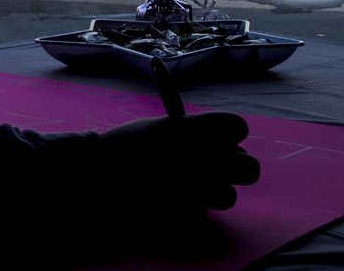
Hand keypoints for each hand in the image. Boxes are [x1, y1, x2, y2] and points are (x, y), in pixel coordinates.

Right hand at [102, 112, 259, 215]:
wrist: (94, 176)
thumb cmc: (124, 146)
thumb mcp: (159, 127)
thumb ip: (194, 133)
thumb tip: (227, 145)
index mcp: (194, 129)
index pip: (238, 127)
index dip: (230, 132)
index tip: (221, 138)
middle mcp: (203, 158)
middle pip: (249, 168)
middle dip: (237, 168)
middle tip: (219, 167)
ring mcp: (198, 190)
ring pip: (229, 197)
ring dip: (212, 191)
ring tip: (184, 184)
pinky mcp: (189, 215)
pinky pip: (202, 212)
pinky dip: (188, 206)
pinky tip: (167, 198)